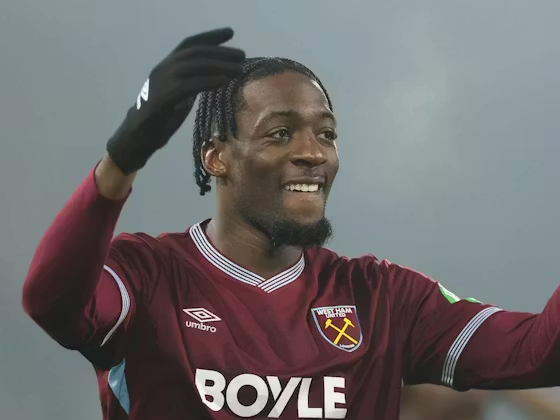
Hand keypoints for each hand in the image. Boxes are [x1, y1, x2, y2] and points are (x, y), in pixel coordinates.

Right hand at [106, 27, 244, 174]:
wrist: (139, 136)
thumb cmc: (160, 118)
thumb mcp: (180, 95)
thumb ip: (193, 83)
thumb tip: (217, 76)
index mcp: (167, 65)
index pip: (189, 44)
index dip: (210, 37)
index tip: (230, 33)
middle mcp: (164, 68)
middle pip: (194, 52)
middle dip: (220, 51)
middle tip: (241, 55)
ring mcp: (162, 81)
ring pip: (193, 65)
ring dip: (218, 65)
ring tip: (238, 69)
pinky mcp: (164, 97)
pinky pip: (189, 84)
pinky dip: (208, 81)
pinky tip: (223, 82)